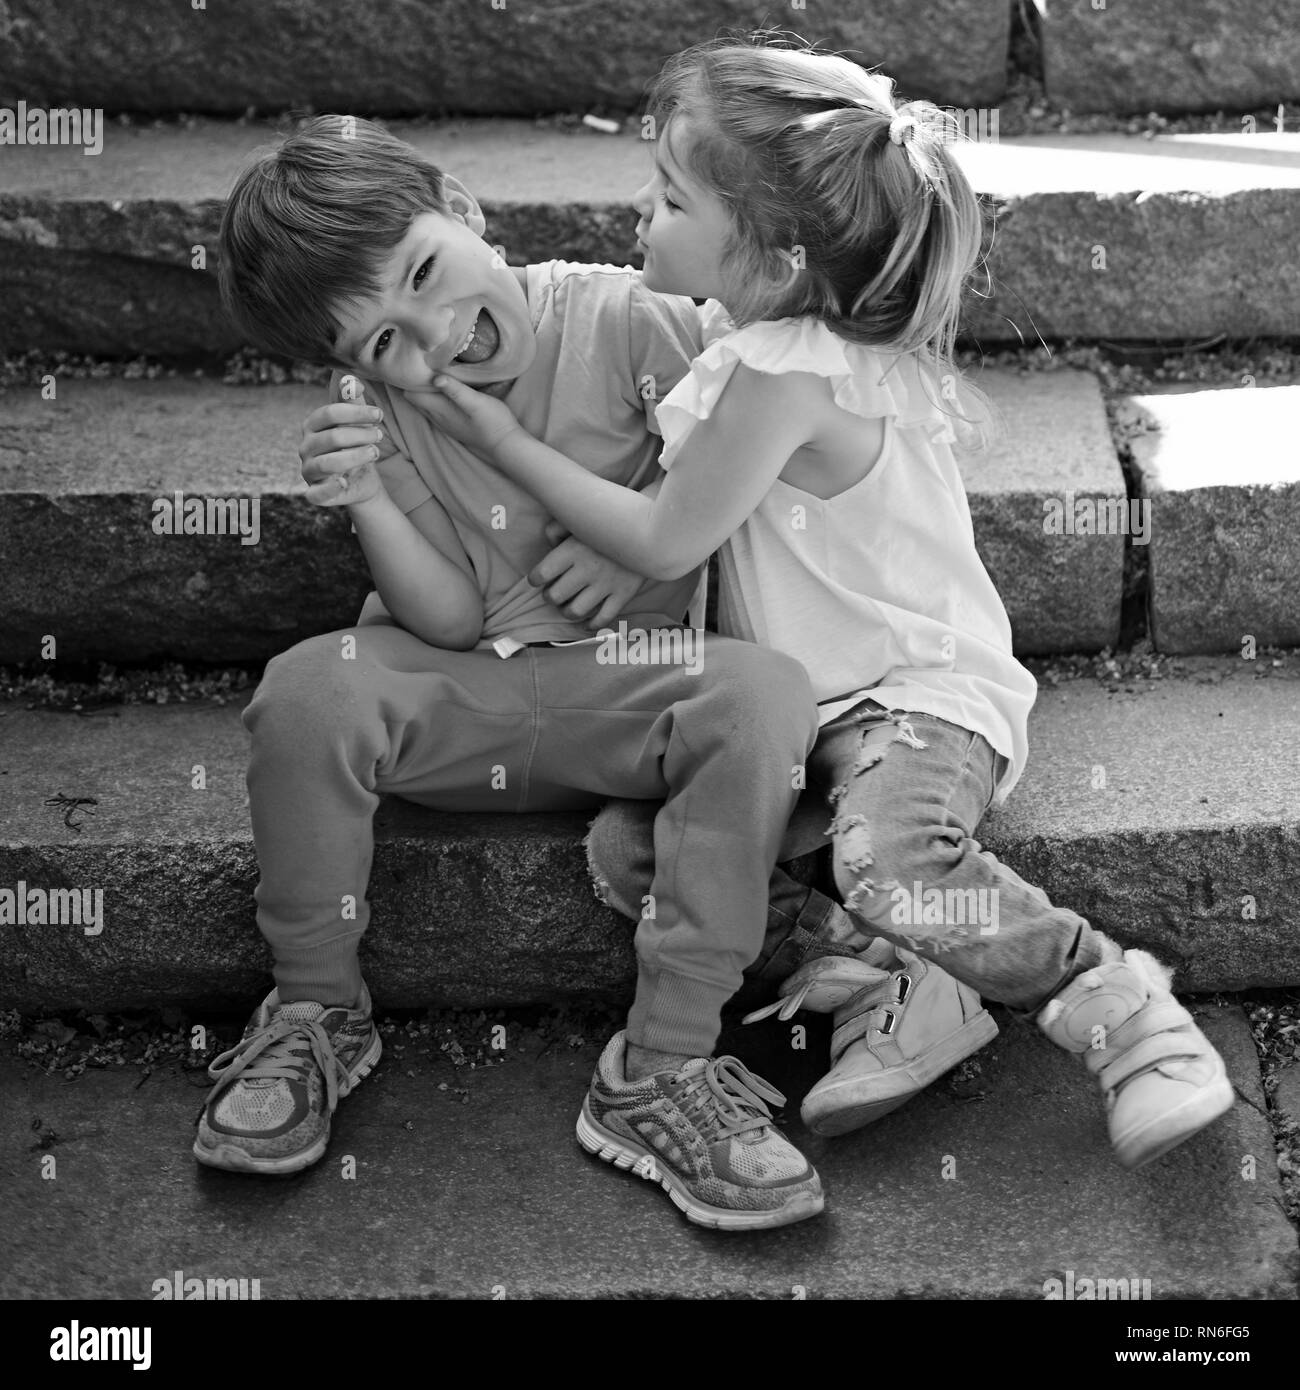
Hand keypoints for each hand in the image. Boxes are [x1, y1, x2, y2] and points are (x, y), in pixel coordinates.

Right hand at [298, 376, 388, 506]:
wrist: (360, 481)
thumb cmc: (356, 446)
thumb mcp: (357, 423)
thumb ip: (353, 402)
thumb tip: (351, 379)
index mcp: (312, 425)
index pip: (330, 413)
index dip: (356, 412)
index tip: (379, 414)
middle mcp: (305, 447)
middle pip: (333, 437)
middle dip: (361, 435)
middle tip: (380, 435)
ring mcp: (308, 471)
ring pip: (328, 464)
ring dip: (356, 457)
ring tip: (375, 452)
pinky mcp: (314, 493)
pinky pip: (316, 494)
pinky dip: (330, 489)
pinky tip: (346, 483)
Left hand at [407, 374, 523, 460]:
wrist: (505, 444)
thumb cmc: (493, 421)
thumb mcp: (475, 401)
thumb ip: (455, 390)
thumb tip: (434, 377)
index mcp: (439, 409)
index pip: (410, 394)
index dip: (409, 379)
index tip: (416, 363)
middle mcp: (437, 417)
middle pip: (414, 399)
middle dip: (415, 382)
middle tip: (423, 363)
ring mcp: (444, 422)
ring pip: (424, 404)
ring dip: (425, 390)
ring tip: (432, 371)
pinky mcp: (453, 423)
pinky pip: (435, 408)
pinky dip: (434, 397)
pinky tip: (445, 388)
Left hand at [530, 521, 647, 628]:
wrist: (652, 527)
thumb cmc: (611, 521)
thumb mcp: (581, 516)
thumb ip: (557, 527)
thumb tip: (549, 544)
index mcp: (572, 550)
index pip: (540, 575)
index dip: (535, 579)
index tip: (538, 578)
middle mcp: (586, 570)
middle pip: (554, 596)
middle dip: (550, 596)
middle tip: (554, 592)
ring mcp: (605, 584)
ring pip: (574, 611)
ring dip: (567, 611)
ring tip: (568, 605)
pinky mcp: (623, 594)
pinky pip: (602, 618)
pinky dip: (591, 624)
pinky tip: (587, 621)